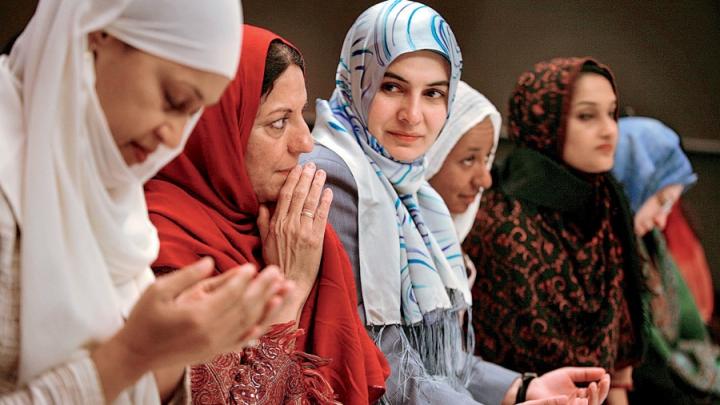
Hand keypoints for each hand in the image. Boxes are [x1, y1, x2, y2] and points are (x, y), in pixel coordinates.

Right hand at [92, 258, 291, 401]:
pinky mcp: (215, 352)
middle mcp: (210, 333)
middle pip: (245, 307)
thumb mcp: (158, 290)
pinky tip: (270, 315)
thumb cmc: (144, 318)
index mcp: (196, 316)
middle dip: (264, 288)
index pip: (229, 295)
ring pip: (250, 323)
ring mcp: (215, 345)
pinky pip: (243, 339)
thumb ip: (187, 276)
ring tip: (285, 290)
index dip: (243, 279)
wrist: (136, 354)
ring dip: (269, 305)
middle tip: (277, 272)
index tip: (253, 266)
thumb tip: (211, 260)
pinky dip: (259, 326)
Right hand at [257, 162, 332, 320]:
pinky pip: (323, 216)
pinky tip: (329, 192)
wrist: (290, 282)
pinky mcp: (316, 239)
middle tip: (312, 165)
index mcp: (276, 224)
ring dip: (318, 185)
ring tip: (322, 173)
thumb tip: (262, 205)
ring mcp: (304, 231)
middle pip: (300, 195)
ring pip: (312, 202)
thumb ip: (263, 222)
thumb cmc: (276, 263)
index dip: (293, 180)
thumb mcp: (264, 242)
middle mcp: (290, 225)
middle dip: (307, 177)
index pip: (285, 195)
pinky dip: (326, 202)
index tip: (298, 168)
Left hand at [520, 379, 604, 404]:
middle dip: (601, 392)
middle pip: (596, 402)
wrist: (534, 387)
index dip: (603, 386)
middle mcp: (579, 404)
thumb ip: (585, 373)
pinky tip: (582, 396)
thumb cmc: (551, 381)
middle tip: (603, 381)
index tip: (607, 375)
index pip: (597, 394)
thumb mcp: (569, 374)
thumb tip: (603, 371)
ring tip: (592, 385)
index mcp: (582, 396)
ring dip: (593, 398)